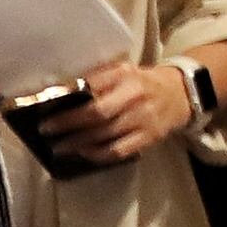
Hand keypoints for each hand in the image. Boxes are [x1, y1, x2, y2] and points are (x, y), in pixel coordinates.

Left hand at [18, 59, 198, 169]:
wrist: (180, 93)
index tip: (45, 108)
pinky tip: (83, 153)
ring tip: (59, 147)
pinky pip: (118, 151)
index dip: (67, 98)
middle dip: (68, 124)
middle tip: (46, 131)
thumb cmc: (140, 83)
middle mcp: (135, 94)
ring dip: (77, 143)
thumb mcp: (121, 71)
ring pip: (105, 135)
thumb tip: (59, 93)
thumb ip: (96, 80)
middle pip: (97, 113)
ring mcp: (143, 117)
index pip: (92, 85)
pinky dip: (97, 154)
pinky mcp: (149, 137)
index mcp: (124, 74)